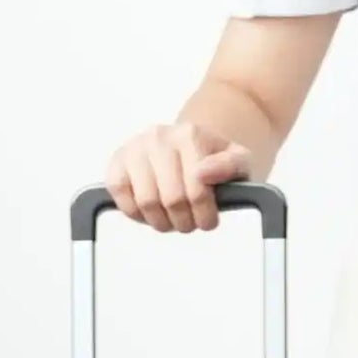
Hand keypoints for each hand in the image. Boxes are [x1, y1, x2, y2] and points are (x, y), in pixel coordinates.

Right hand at [104, 124, 252, 232]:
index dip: (205, 216)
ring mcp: (135, 147)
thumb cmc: (214, 160)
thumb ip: (232, 166)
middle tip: (190, 221)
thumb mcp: (240, 162)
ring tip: (172, 217)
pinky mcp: (117, 162)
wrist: (190, 145)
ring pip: (146, 202)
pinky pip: (120, 194)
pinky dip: (136, 213)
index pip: (197, 192)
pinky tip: (151, 211)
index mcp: (190, 135)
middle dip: (185, 221)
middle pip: (172, 200)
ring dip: (162, 221)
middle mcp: (159, 137)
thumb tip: (203, 173)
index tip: (209, 220)